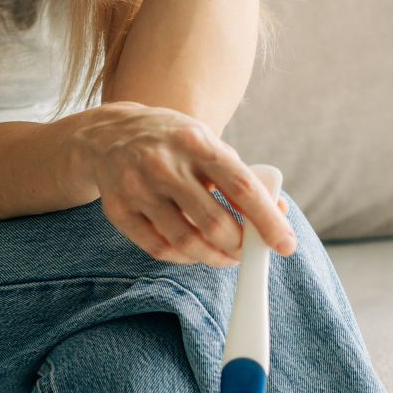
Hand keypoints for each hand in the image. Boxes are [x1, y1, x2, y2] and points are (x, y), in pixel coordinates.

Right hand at [70, 101, 295, 267]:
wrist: (107, 135)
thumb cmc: (171, 142)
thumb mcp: (207, 144)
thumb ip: (240, 177)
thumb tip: (278, 213)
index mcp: (195, 142)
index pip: (240, 187)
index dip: (267, 220)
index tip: (285, 244)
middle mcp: (164, 164)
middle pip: (214, 222)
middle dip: (239, 246)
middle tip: (248, 251)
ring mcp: (137, 188)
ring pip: (186, 242)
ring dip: (214, 258)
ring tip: (226, 256)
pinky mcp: (118, 210)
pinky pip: (159, 249)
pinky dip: (184, 258)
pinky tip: (194, 252)